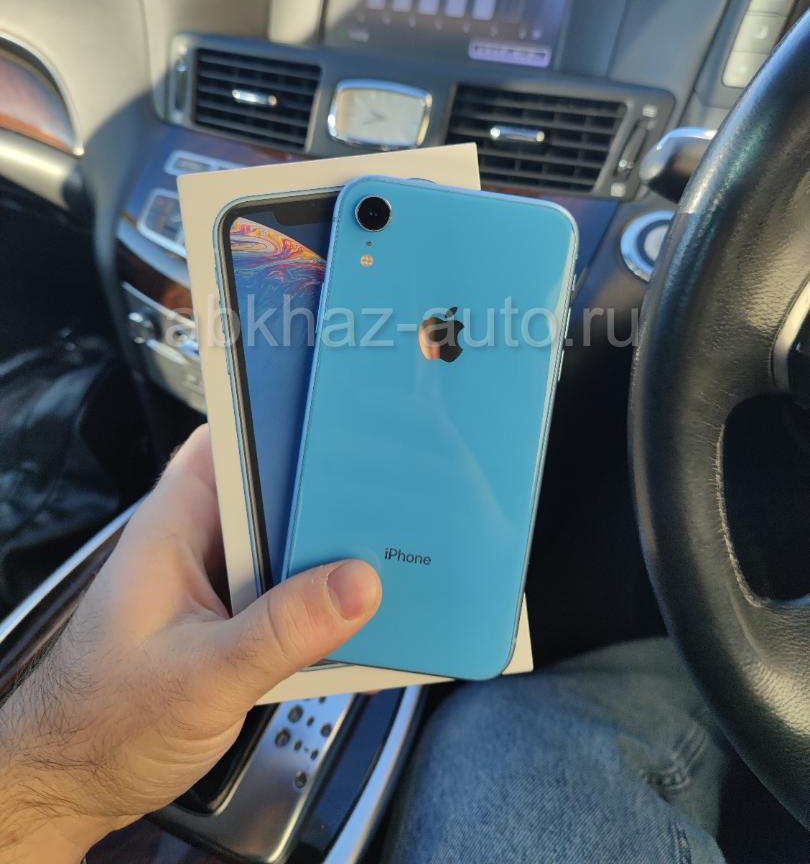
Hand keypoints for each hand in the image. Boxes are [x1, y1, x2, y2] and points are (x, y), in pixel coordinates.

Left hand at [0, 426, 380, 862]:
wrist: (74, 787)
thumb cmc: (104, 723)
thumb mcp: (204, 676)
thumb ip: (284, 631)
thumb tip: (360, 585)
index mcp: (173, 527)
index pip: (225, 442)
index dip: (278, 421)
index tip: (340, 421)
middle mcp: (195, 544)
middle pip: (269, 495)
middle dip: (324, 495)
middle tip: (389, 497)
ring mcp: (214, 584)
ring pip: (282, 547)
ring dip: (326, 557)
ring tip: (388, 556)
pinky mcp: (230, 622)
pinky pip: (285, 594)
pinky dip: (318, 603)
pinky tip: (358, 618)